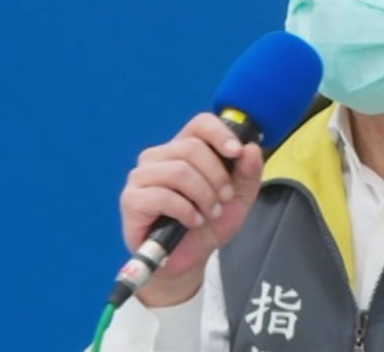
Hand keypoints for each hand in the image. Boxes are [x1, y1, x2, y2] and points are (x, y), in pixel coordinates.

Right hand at [119, 113, 264, 306]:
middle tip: (223, 200)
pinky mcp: (132, 199)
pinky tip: (192, 221)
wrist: (189, 260)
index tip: (236, 153)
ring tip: (208, 213)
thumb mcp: (238, 199)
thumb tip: (250, 148)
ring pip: (179, 170)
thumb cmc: (209, 224)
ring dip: (203, 196)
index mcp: (184, 149)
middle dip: (216, 177)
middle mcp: (159, 156)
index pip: (200, 123)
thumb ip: (249, 173)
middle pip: (191, 148)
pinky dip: (186, 211)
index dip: (220, 134)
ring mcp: (142, 176)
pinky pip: (163, 196)